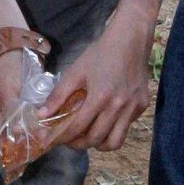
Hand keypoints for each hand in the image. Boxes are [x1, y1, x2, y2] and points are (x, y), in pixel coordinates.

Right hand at [0, 44, 42, 148]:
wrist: (17, 53)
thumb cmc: (7, 71)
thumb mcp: (9, 91)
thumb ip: (15, 112)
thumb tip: (22, 133)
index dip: (13, 149)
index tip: (29, 151)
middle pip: (11, 140)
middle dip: (26, 144)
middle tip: (42, 147)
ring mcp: (11, 117)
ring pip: (22, 134)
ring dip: (34, 137)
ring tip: (48, 140)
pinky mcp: (23, 112)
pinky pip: (30, 125)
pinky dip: (38, 128)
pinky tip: (49, 130)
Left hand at [48, 15, 153, 152]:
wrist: (130, 40)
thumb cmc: (101, 53)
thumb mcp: (76, 71)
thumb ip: (58, 95)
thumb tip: (41, 115)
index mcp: (100, 96)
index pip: (78, 127)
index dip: (62, 138)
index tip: (52, 140)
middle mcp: (119, 106)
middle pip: (96, 139)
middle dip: (78, 144)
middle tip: (68, 140)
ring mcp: (133, 108)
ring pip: (115, 142)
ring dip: (98, 144)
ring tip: (87, 137)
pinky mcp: (142, 106)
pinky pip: (125, 128)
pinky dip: (112, 130)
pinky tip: (103, 120)